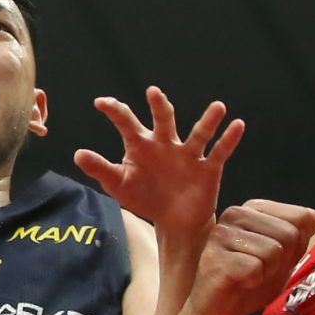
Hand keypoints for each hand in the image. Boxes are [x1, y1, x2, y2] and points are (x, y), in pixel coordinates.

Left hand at [74, 88, 244, 246]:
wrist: (173, 221)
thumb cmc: (145, 197)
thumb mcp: (119, 185)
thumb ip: (100, 169)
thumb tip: (78, 154)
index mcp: (142, 145)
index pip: (127, 123)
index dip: (115, 112)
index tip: (101, 102)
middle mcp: (166, 144)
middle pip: (164, 121)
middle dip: (159, 107)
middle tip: (153, 92)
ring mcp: (188, 154)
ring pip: (199, 133)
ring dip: (208, 121)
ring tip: (218, 107)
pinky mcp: (207, 168)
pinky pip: (219, 151)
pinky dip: (228, 139)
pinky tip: (237, 124)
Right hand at [179, 201, 314, 314]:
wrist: (219, 311)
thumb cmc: (251, 280)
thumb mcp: (284, 256)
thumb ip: (299, 236)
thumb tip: (312, 217)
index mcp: (254, 208)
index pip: (303, 217)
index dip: (297, 246)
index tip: (275, 258)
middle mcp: (235, 214)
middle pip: (289, 233)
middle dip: (282, 260)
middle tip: (261, 270)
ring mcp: (222, 234)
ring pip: (273, 250)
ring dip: (268, 272)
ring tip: (249, 276)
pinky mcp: (215, 257)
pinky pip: (255, 267)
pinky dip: (254, 281)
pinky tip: (239, 282)